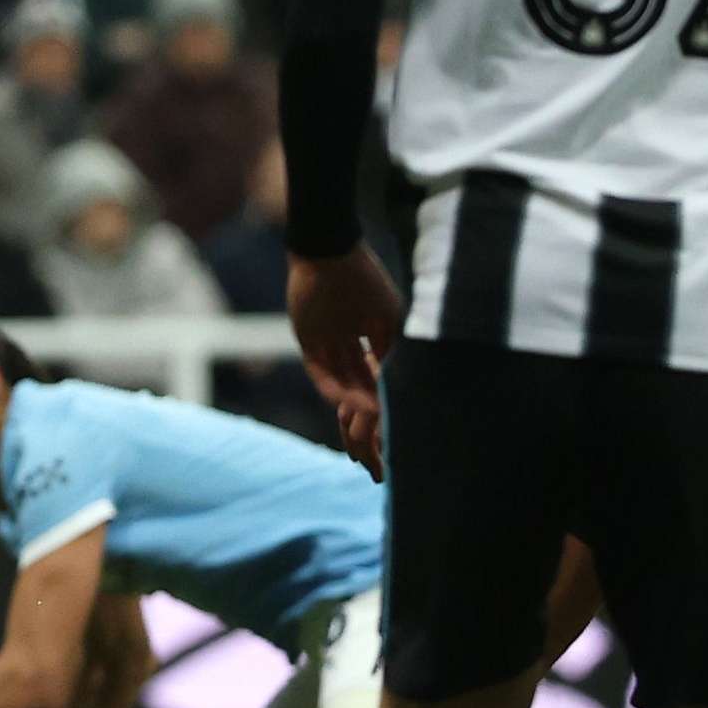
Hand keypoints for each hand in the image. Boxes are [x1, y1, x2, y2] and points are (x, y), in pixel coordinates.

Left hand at [285, 246, 401, 473]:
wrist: (329, 252)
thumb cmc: (363, 280)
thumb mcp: (388, 319)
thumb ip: (391, 354)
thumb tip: (398, 389)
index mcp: (372, 343)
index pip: (380, 385)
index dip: (387, 409)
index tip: (398, 432)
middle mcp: (351, 349)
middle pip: (360, 395)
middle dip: (369, 426)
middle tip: (377, 455)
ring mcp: (329, 347)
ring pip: (342, 390)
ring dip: (353, 413)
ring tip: (366, 437)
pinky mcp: (308, 343)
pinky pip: (322, 374)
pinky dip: (335, 390)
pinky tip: (350, 405)